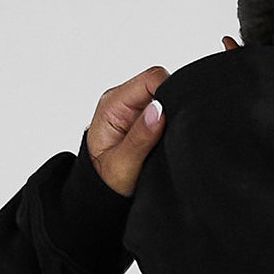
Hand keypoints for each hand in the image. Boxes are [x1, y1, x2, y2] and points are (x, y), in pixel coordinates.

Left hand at [87, 66, 168, 196]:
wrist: (100, 194)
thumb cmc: (106, 181)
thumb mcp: (122, 165)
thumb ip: (140, 137)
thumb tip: (159, 111)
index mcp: (114, 104)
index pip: (151, 79)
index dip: (169, 92)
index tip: (174, 120)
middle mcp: (124, 101)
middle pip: (160, 84)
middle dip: (172, 106)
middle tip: (169, 135)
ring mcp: (134, 109)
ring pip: (164, 98)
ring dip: (171, 119)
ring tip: (164, 142)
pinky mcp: (144, 120)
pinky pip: (164, 112)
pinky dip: (170, 125)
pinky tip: (165, 141)